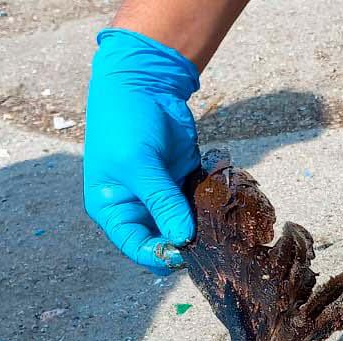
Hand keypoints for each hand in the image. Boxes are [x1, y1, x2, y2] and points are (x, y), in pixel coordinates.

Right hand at [83, 28, 201, 273]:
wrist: (143, 83)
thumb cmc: (124, 122)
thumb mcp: (138, 163)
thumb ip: (162, 201)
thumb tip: (183, 239)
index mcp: (114, 210)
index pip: (136, 247)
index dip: (160, 255)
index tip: (185, 254)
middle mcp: (137, 208)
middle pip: (164, 241)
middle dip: (187, 244)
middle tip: (213, 244)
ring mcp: (163, 197)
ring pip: (186, 226)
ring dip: (204, 228)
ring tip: (225, 229)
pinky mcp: (184, 182)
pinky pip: (200, 205)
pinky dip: (213, 208)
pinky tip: (227, 208)